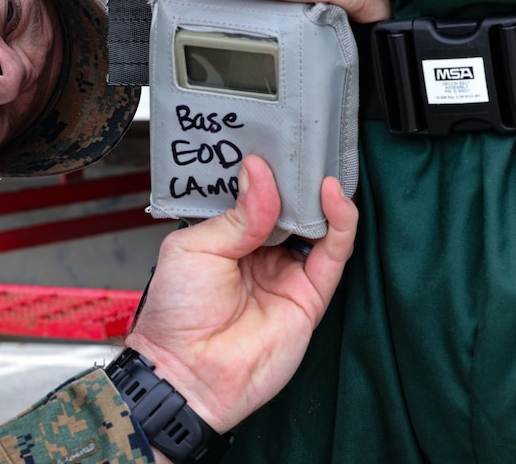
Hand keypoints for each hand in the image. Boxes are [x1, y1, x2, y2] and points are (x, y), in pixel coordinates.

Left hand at [123, 155, 356, 433]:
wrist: (188, 373)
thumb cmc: (176, 316)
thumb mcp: (195, 248)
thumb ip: (236, 214)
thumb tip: (259, 174)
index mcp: (224, 236)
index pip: (254, 194)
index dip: (264, 171)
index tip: (270, 142)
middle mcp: (258, 251)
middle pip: (288, 206)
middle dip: (295, 177)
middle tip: (300, 147)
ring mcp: (285, 272)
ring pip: (315, 225)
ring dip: (320, 195)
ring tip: (317, 166)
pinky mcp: (310, 295)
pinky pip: (333, 254)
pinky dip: (339, 223)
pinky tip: (333, 196)